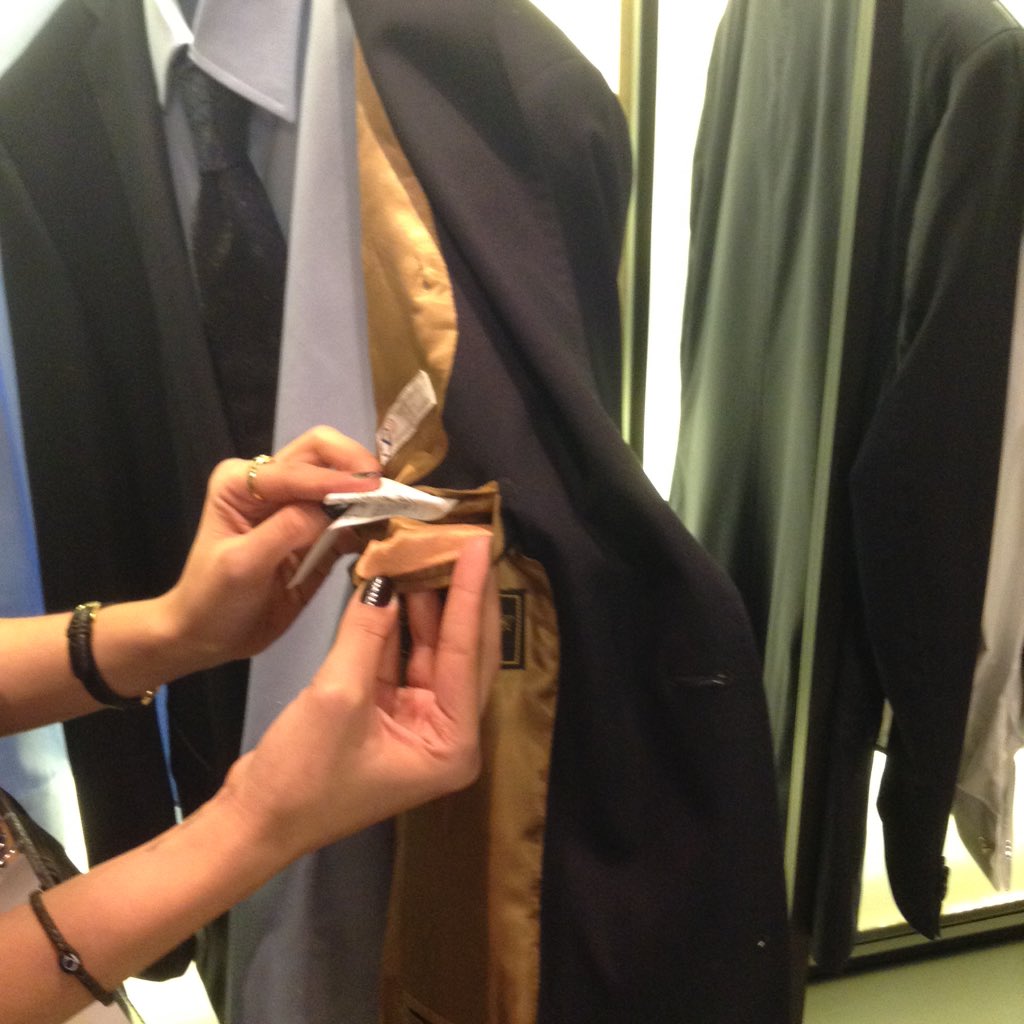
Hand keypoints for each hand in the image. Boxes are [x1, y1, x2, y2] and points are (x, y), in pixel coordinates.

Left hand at [161, 426, 380, 668]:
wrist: (208, 637)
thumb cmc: (213, 600)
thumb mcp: (243, 564)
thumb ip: (286, 530)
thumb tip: (334, 510)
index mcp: (242, 481)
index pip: (299, 466)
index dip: (336, 479)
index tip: (373, 492)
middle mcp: (271, 483)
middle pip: (323, 454)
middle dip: (357, 467)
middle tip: (386, 489)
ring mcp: (297, 508)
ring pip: (340, 480)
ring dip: (368, 492)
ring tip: (395, 508)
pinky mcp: (318, 535)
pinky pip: (349, 518)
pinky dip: (368, 521)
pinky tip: (385, 531)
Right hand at [218, 534, 499, 859]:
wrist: (253, 821)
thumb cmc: (302, 774)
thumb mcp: (338, 695)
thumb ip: (367, 631)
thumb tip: (385, 578)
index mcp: (453, 744)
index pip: (466, 653)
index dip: (468, 594)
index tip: (477, 543)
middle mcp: (447, 733)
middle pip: (460, 650)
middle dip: (457, 594)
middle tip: (463, 539)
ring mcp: (418, 722)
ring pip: (430, 649)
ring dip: (425, 603)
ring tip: (428, 548)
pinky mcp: (388, 713)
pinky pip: (399, 658)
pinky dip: (395, 623)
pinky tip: (396, 581)